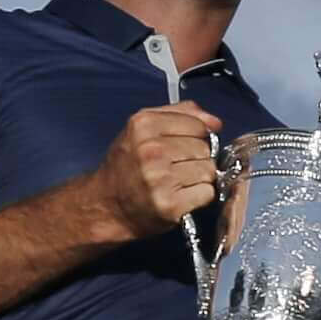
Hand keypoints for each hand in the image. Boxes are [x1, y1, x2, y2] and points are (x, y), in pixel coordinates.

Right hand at [92, 102, 220, 237]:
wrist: (106, 205)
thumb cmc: (125, 167)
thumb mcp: (142, 128)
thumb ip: (179, 114)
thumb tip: (214, 122)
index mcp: (144, 125)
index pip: (198, 125)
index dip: (196, 136)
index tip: (182, 146)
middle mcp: (151, 150)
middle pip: (204, 148)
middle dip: (196, 158)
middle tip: (177, 167)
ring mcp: (161, 179)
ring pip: (208, 170)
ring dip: (199, 178)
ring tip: (179, 181)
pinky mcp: (170, 205)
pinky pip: (206, 193)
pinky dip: (199, 196)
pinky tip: (182, 195)